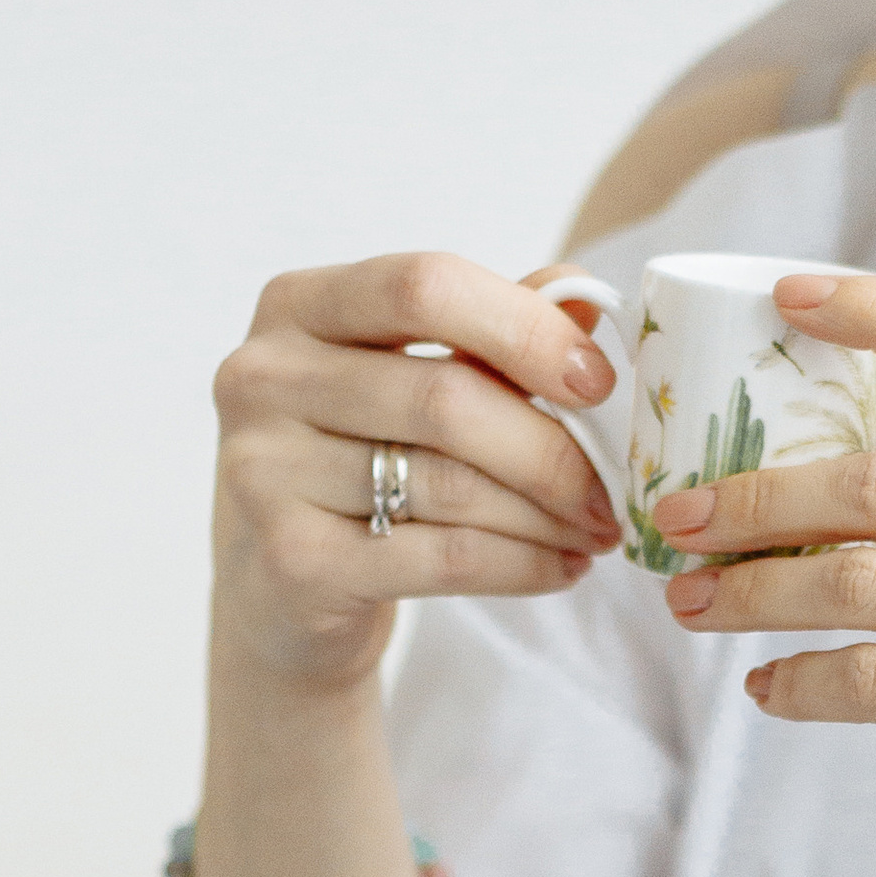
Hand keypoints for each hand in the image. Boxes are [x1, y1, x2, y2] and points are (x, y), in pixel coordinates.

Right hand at [211, 255, 623, 688]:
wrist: (281, 590)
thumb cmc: (360, 461)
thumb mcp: (414, 377)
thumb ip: (493, 333)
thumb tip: (589, 303)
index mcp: (299, 305)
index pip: (425, 286)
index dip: (526, 328)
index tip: (598, 380)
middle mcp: (263, 378)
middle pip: (445, 397)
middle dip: (553, 449)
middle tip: (612, 488)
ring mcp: (264, 472)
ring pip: (452, 485)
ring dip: (548, 515)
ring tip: (596, 531)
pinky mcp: (292, 562)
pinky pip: (444, 557)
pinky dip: (523, 564)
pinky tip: (561, 567)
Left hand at [652, 273, 875, 876]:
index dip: (875, 308)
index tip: (789, 295)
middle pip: (871, 478)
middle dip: (751, 495)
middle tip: (678, 514)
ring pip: (847, 576)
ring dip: (748, 591)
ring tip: (692, 604)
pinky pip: (866, 681)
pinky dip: (799, 685)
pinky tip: (770, 692)